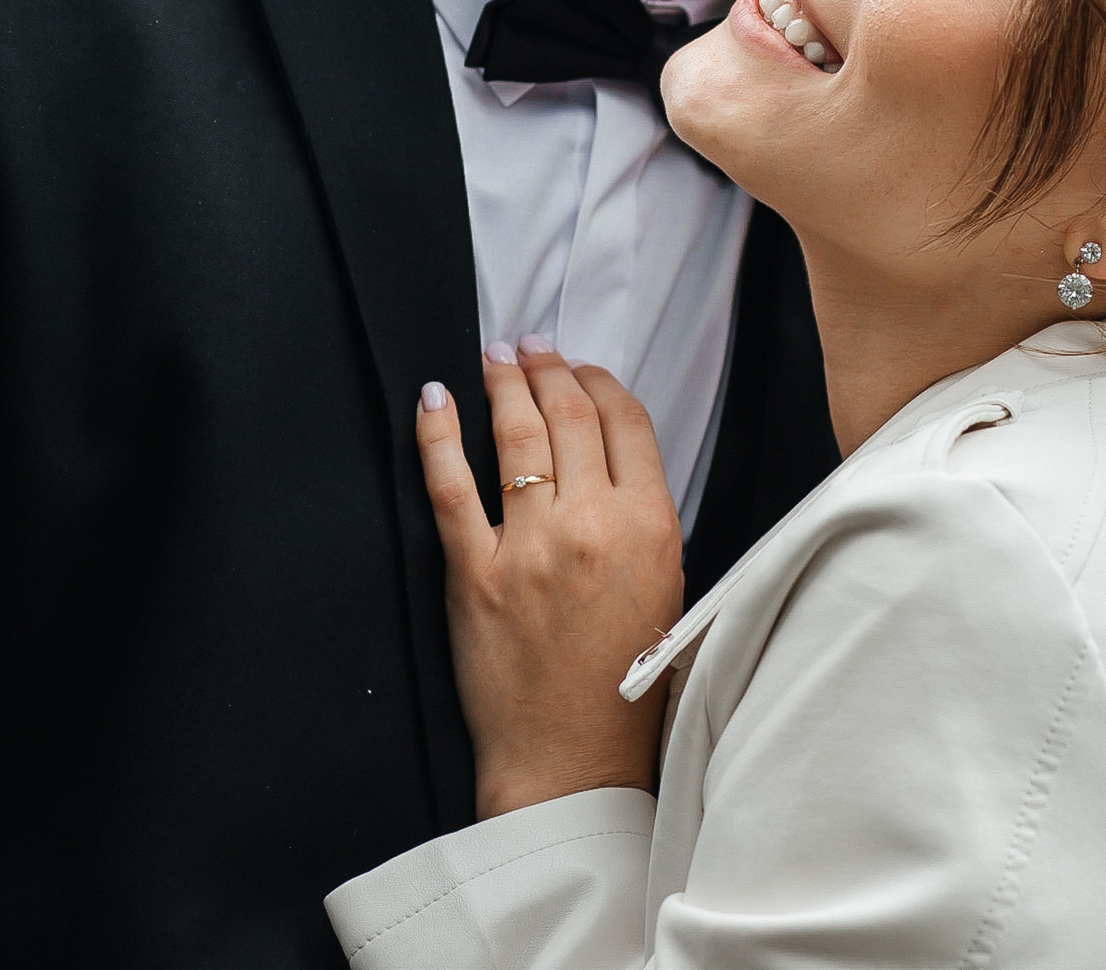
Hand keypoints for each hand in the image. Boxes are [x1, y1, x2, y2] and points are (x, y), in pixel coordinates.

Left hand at [417, 342, 685, 819]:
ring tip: (495, 359)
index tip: (581, 368)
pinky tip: (436, 403)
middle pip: (570, 415)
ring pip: (516, 436)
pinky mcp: (473, 572)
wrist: (572, 757)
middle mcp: (592, 526)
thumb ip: (646, 519)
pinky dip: (439, 436)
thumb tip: (612, 457)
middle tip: (532, 347)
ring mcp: (530, 547)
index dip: (600, 381)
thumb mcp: (669, 589)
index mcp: (650, 527)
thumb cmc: (624, 685)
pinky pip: (450, 486)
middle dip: (549, 367)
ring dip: (504, 384)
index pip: (626, 422)